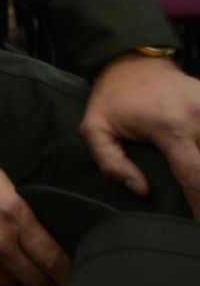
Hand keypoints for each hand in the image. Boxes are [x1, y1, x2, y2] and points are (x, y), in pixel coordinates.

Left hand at [81, 52, 199, 216]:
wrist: (133, 60)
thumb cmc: (113, 98)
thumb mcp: (95, 128)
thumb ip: (110, 162)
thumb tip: (140, 190)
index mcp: (169, 127)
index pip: (195, 177)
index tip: (197, 225)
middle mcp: (198, 117)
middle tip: (195, 213)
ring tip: (198, 189)